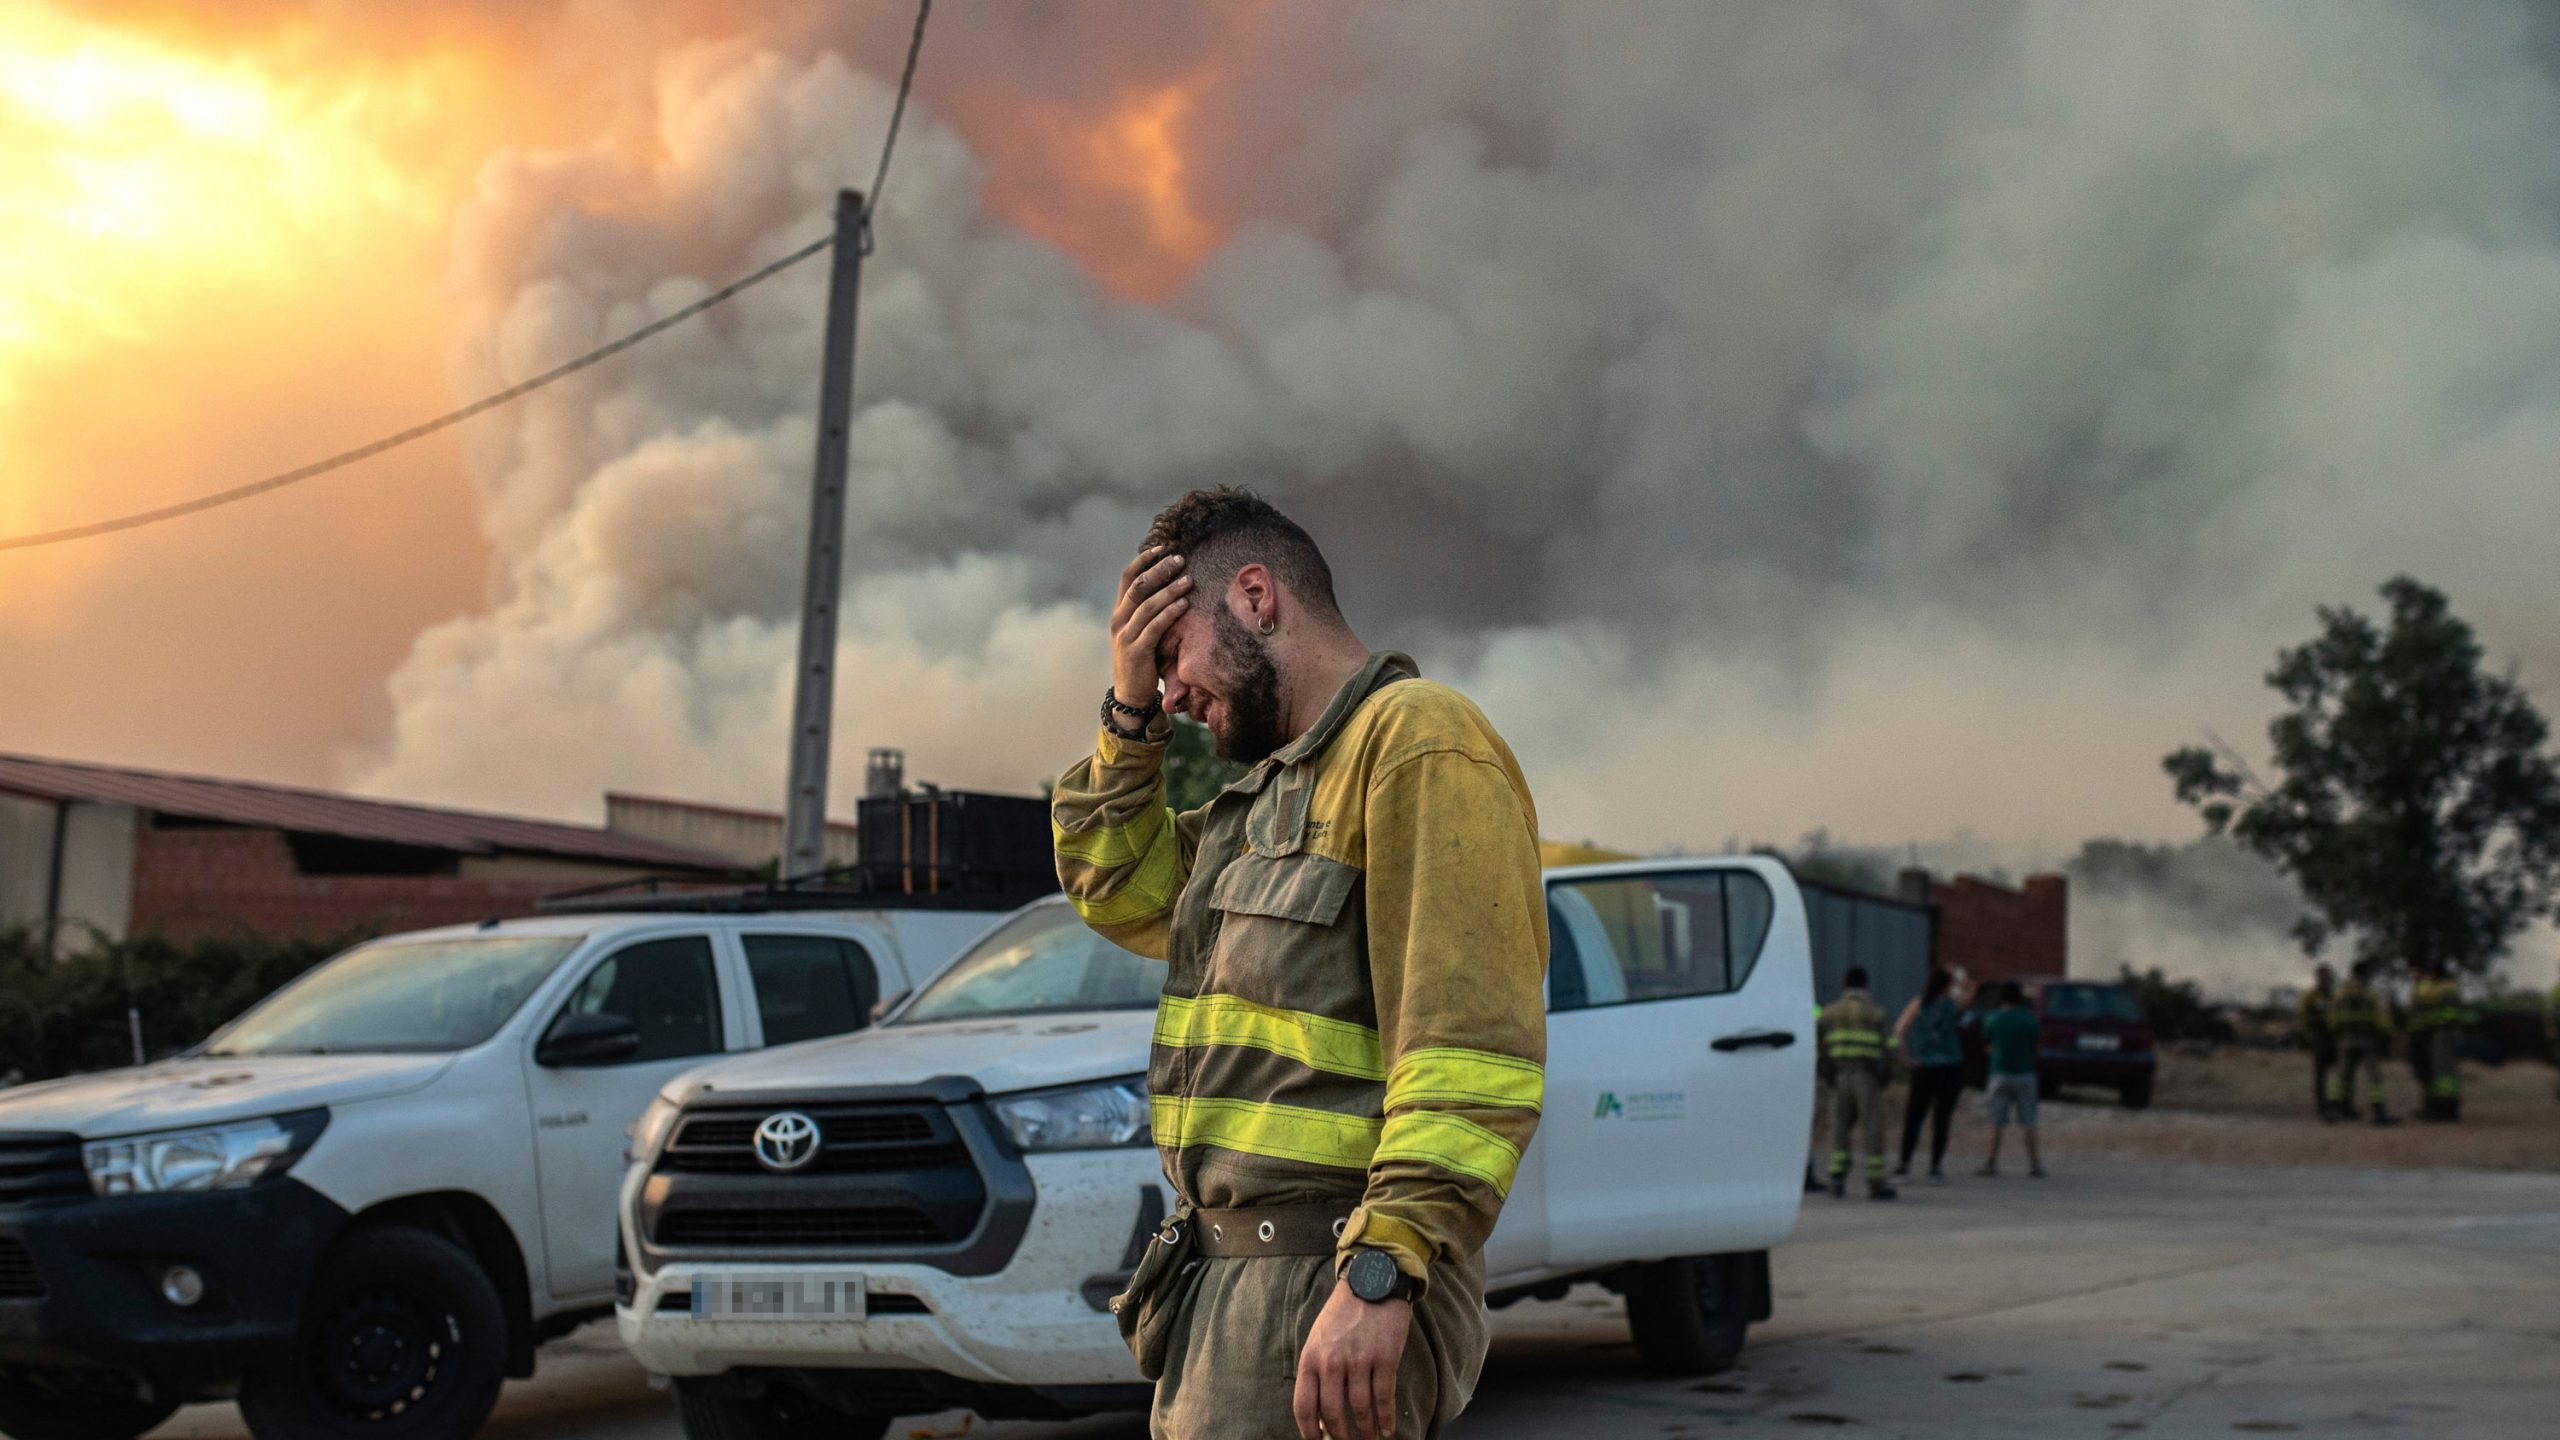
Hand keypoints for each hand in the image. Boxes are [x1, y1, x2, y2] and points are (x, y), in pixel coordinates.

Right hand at [1111, 545, 1191, 708]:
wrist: (1131, 695)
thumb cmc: (1142, 659)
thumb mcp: (1140, 631)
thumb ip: (1148, 611)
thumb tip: (1170, 585)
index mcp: (1119, 612)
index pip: (1127, 578)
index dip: (1144, 560)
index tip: (1162, 547)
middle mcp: (1119, 620)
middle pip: (1138, 587)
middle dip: (1159, 570)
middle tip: (1180, 559)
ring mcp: (1125, 636)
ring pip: (1147, 605)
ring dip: (1169, 590)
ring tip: (1188, 580)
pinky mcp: (1136, 651)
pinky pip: (1154, 627)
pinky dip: (1170, 613)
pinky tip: (1184, 604)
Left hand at [1292, 1279, 1410, 1439]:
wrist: (1372, 1283)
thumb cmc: (1343, 1315)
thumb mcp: (1318, 1339)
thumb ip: (1317, 1372)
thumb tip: (1319, 1414)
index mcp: (1311, 1358)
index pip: (1304, 1407)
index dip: (1309, 1433)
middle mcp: (1332, 1362)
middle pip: (1333, 1414)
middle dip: (1342, 1436)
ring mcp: (1359, 1361)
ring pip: (1360, 1410)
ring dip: (1366, 1432)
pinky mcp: (1384, 1359)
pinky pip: (1384, 1398)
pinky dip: (1385, 1419)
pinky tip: (1387, 1429)